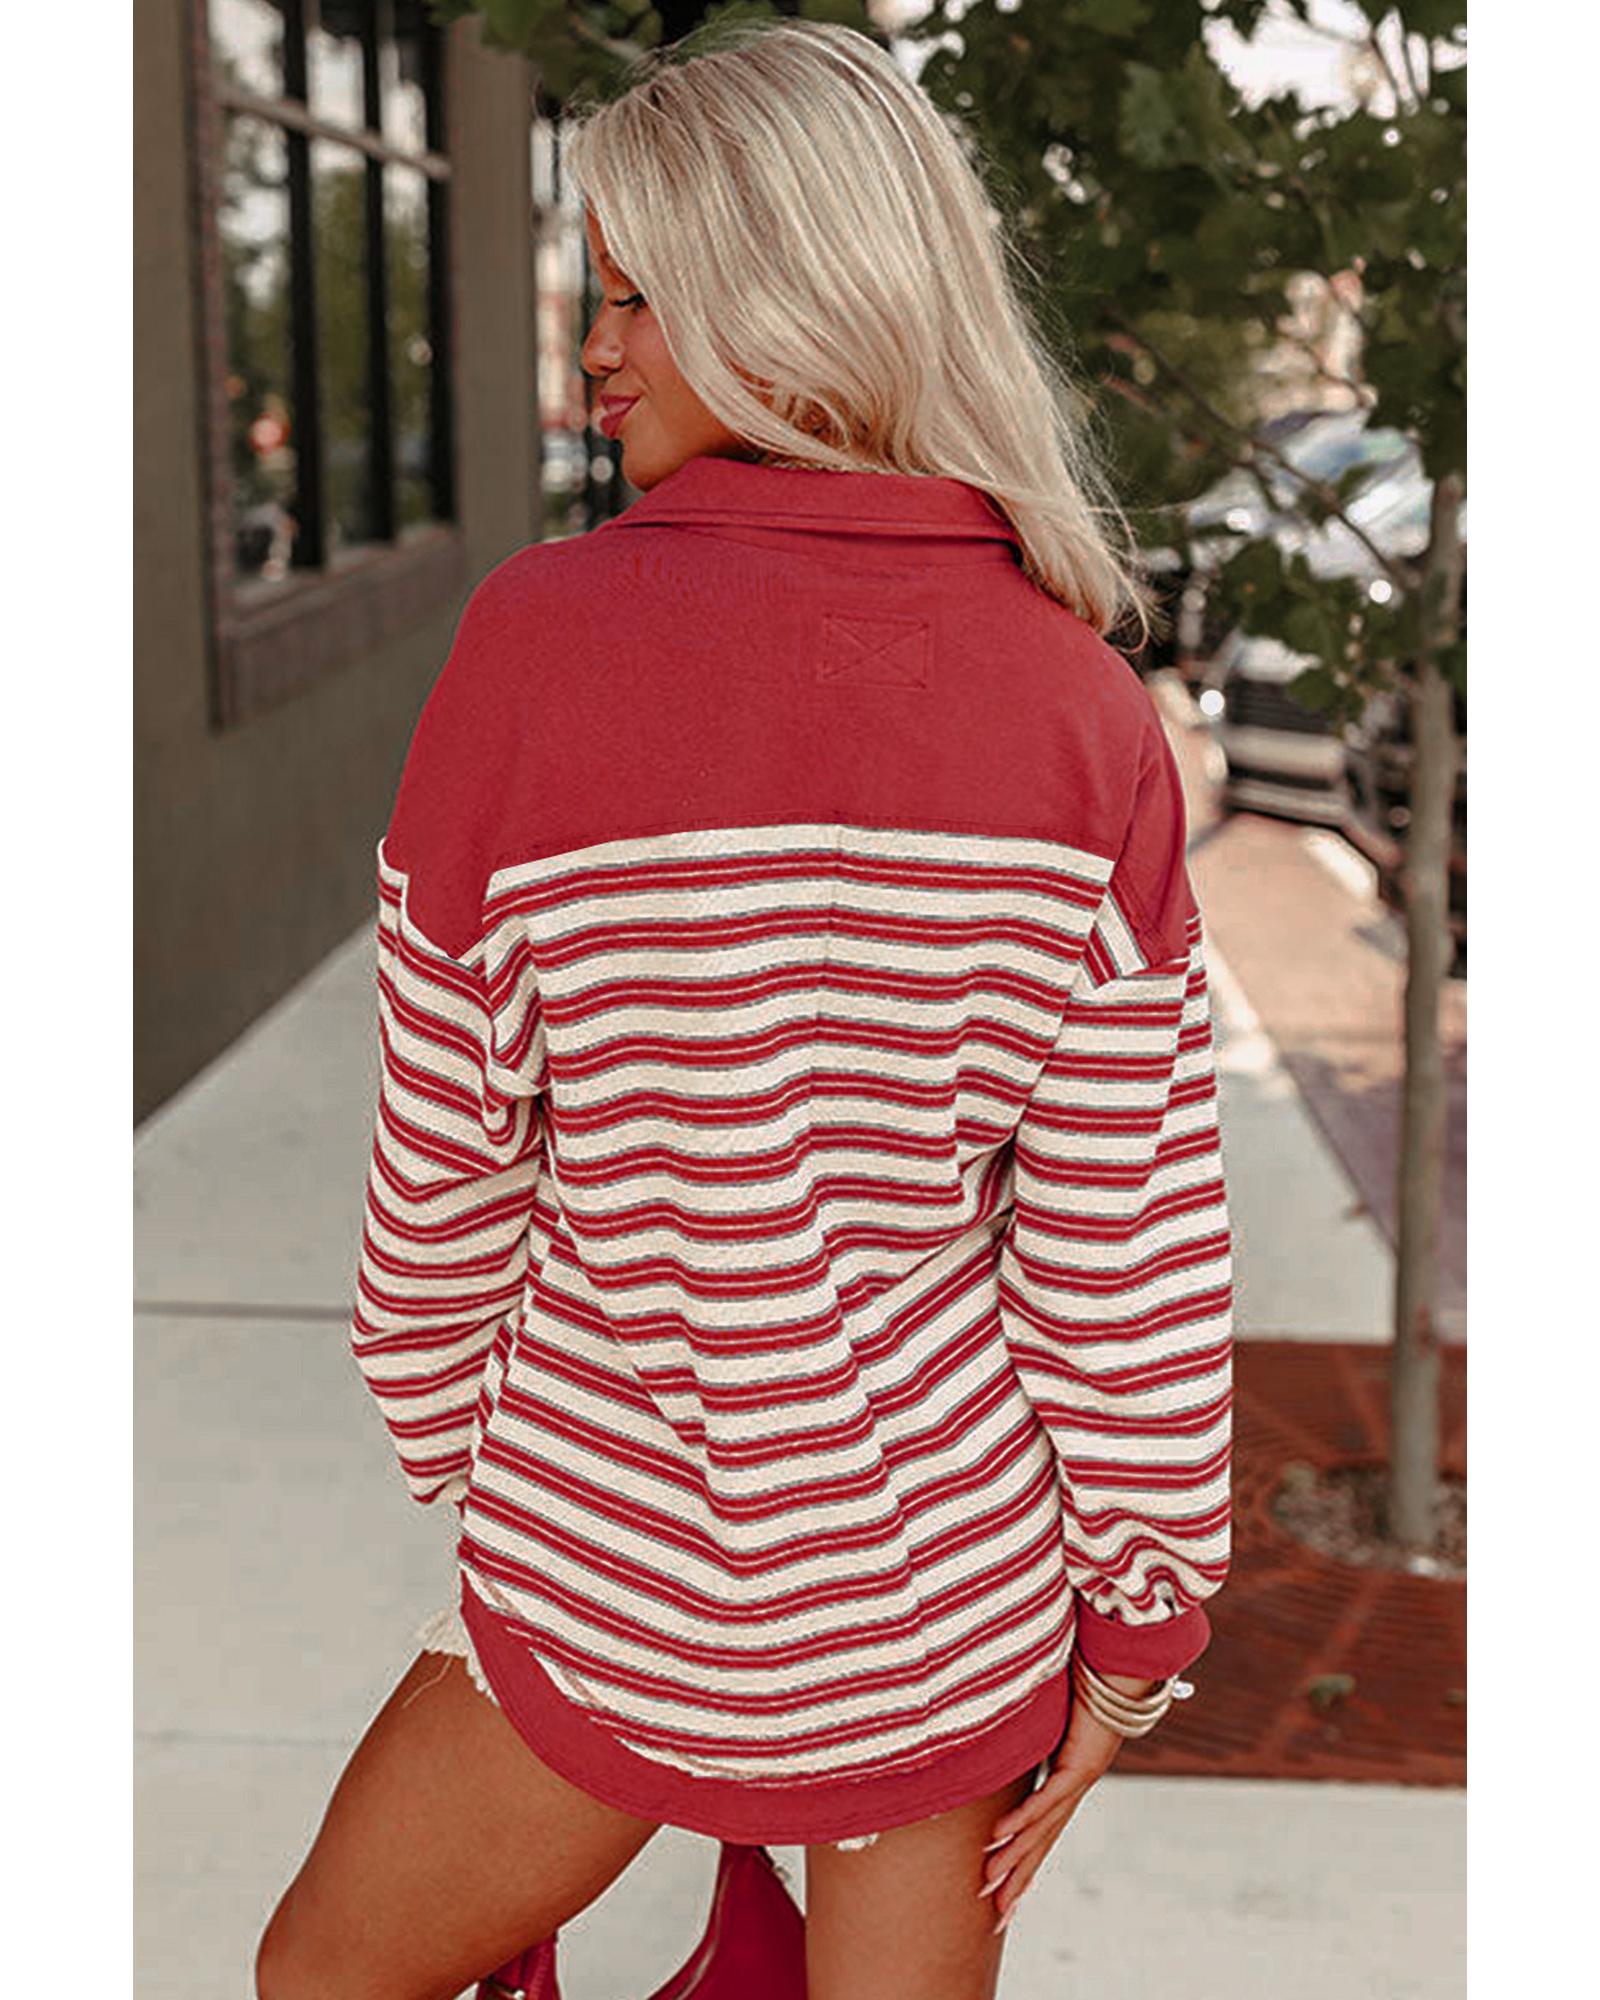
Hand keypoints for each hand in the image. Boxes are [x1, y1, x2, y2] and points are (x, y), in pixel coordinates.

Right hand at [978, 1670, 1161, 1932]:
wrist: (1122, 1672)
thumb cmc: (1084, 1688)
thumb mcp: (1046, 1718)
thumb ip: (1027, 1731)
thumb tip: (999, 1728)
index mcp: (1066, 1785)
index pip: (1041, 1835)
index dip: (1022, 1868)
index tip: (1003, 1897)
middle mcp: (1073, 1792)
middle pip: (1041, 1847)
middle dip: (1018, 1883)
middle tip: (995, 1917)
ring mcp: (1078, 1782)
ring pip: (1042, 1831)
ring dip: (1014, 1860)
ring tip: (990, 1887)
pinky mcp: (1081, 1766)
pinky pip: (1046, 1798)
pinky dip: (1023, 1819)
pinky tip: (999, 1838)